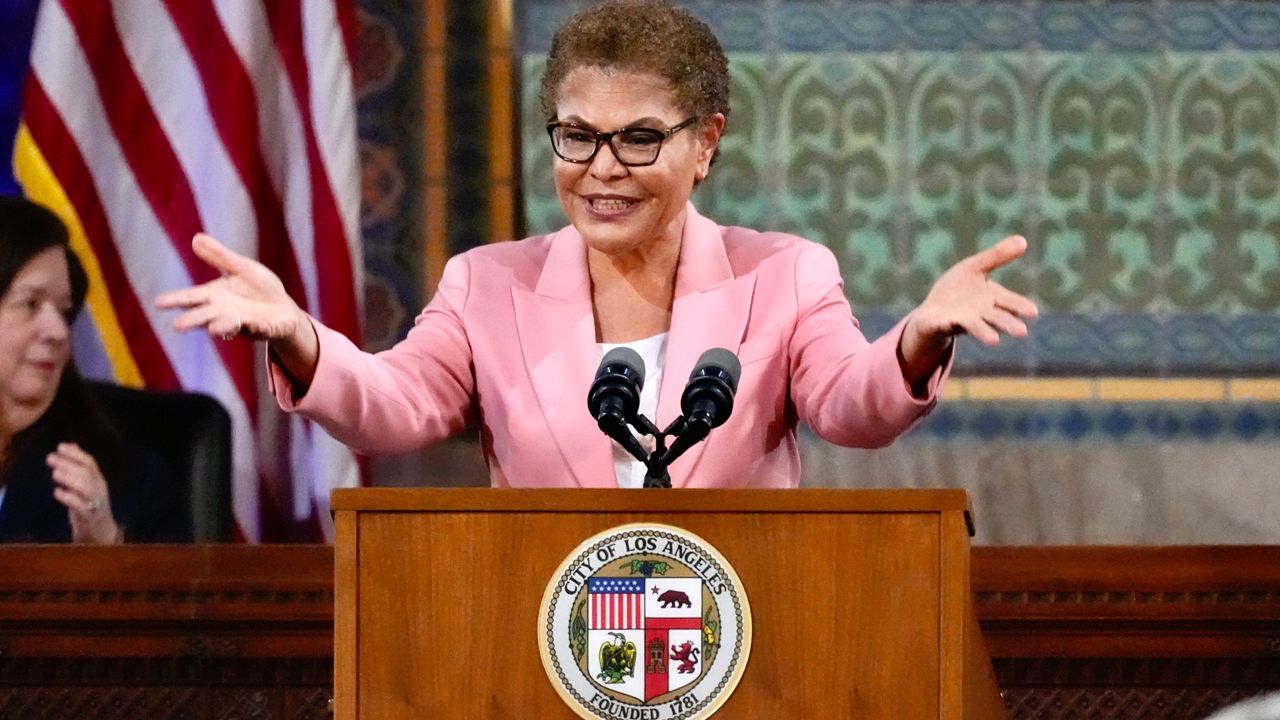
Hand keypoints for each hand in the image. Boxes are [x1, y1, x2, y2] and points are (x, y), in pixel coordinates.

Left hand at [47, 442, 121, 543]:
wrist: (100, 533)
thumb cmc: (89, 507)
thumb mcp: (84, 486)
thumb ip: (77, 468)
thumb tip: (68, 446)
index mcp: (98, 479)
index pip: (90, 462)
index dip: (76, 454)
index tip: (60, 447)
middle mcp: (99, 488)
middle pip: (87, 473)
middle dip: (68, 464)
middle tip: (50, 458)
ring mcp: (96, 502)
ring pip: (86, 487)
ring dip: (70, 479)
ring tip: (54, 473)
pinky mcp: (90, 516)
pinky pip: (81, 506)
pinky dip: (69, 498)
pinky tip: (58, 493)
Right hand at [155, 233, 318, 383]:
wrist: (283, 307)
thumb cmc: (257, 287)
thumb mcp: (240, 268)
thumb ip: (219, 257)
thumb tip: (196, 238)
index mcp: (215, 296)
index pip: (192, 298)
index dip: (176, 300)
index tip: (158, 302)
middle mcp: (225, 313)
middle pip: (206, 317)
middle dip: (194, 320)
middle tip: (177, 326)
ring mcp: (245, 323)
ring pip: (231, 326)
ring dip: (223, 327)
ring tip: (214, 328)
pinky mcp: (267, 329)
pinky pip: (264, 330)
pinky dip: (262, 329)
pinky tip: (260, 326)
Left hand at [899, 235, 1038, 382]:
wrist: (931, 311)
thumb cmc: (958, 289)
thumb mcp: (975, 267)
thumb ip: (997, 256)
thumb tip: (1023, 240)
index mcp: (991, 298)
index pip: (1009, 302)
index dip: (1020, 306)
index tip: (1033, 312)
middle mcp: (979, 312)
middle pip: (996, 317)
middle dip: (1008, 324)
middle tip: (1022, 332)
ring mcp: (960, 320)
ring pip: (974, 326)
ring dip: (983, 332)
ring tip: (994, 341)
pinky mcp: (940, 324)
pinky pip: (942, 324)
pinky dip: (945, 323)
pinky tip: (948, 322)